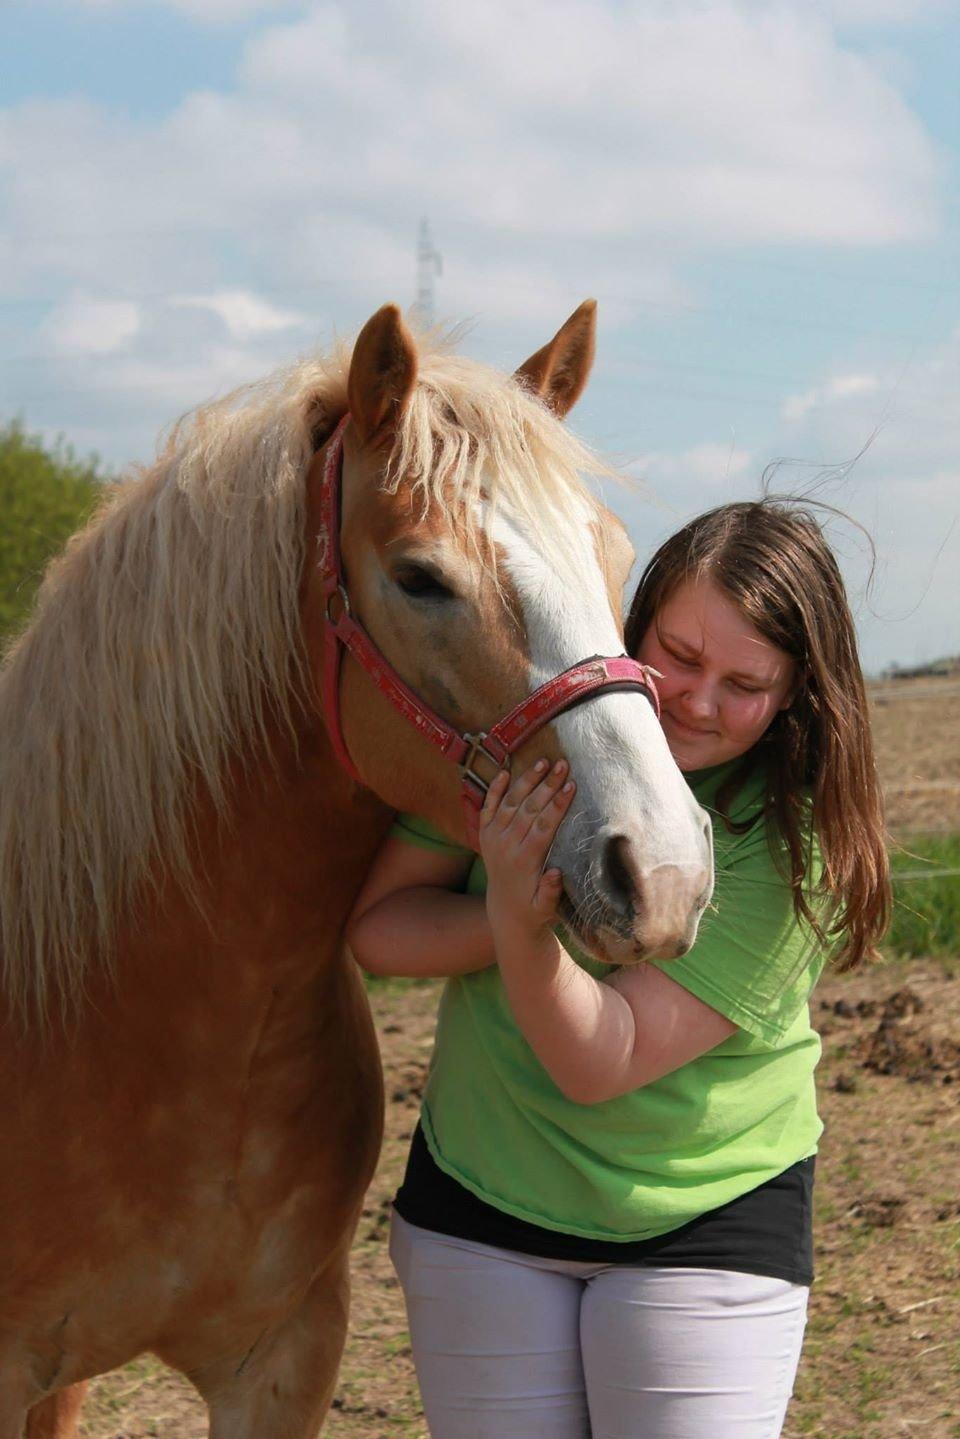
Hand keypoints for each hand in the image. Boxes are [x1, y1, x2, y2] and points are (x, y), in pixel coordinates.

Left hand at [478, 758, 576, 943]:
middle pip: (528, 809)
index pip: (542, 826)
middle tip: (563, 765)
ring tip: (543, 761)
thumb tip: (556, 873)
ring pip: (510, 803)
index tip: (571, 785)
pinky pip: (488, 808)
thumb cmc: (533, 908)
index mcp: (524, 860)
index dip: (557, 805)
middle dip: (546, 785)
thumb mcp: (545, 908)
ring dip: (526, 781)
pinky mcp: (484, 835)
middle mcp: (505, 845)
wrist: (505, 912)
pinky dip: (495, 789)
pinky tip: (505, 772)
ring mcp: (493, 838)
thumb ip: (550, 892)